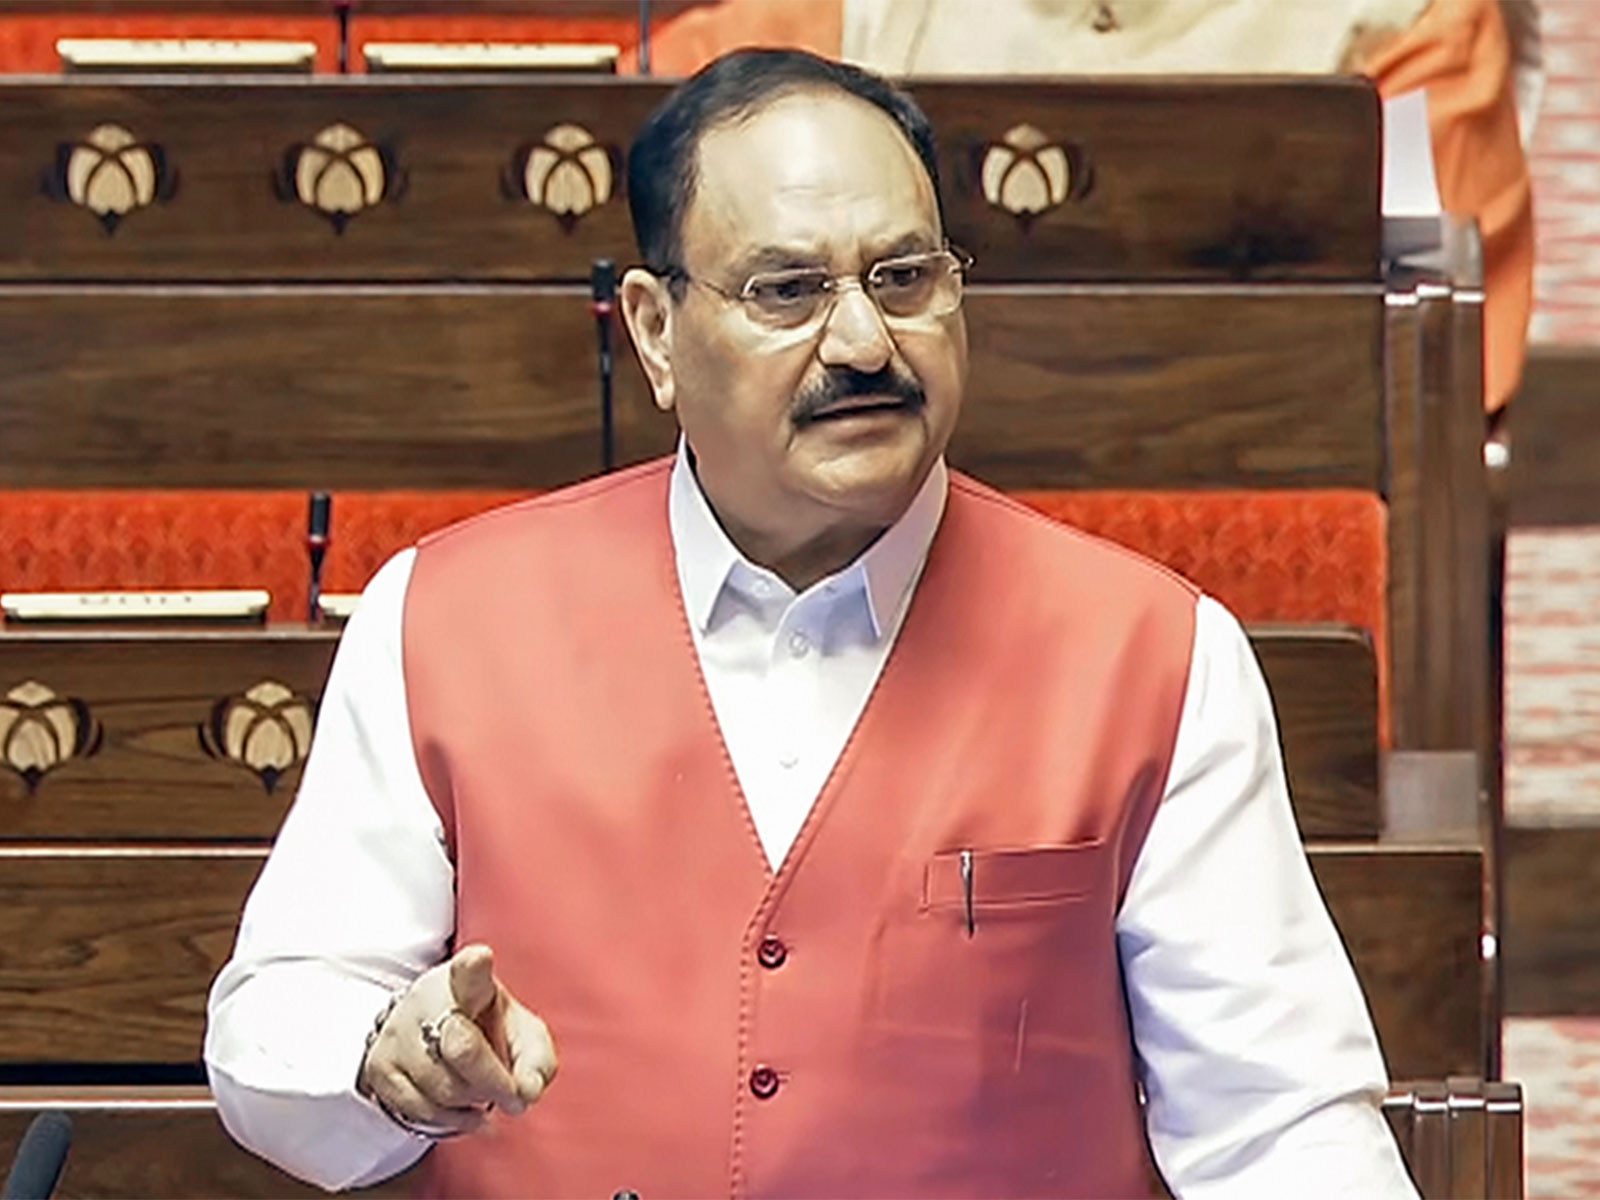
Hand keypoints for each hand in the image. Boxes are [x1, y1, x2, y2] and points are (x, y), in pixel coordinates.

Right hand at [358, 944, 557, 1137]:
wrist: (436, 1031)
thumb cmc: (489, 1031)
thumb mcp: (524, 1036)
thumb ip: (537, 1062)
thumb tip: (526, 1093)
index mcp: (468, 980)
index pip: (469, 971)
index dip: (474, 966)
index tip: (480, 957)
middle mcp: (427, 1000)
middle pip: (462, 1048)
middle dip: (494, 1082)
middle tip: (511, 1094)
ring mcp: (397, 1033)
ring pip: (442, 1088)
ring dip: (473, 1104)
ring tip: (485, 1096)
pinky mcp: (379, 1066)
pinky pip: (419, 1110)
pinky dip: (450, 1120)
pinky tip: (465, 1110)